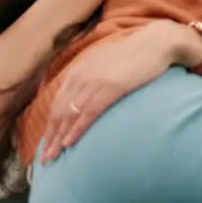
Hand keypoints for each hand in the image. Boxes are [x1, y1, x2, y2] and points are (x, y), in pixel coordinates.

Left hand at [39, 22, 201, 162]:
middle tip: (44, 159)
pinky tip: (69, 142)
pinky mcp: (110, 88)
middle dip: (50, 137)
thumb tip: (89, 94)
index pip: (58, 103)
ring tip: (52, 157)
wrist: (156, 43)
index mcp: (78, 70)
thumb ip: (94, 76)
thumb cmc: (136, 54)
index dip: (51, 125)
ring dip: (58, 138)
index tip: (47, 143)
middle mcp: (81, 76)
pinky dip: (76, 129)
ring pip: (70, 115)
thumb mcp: (106, 63)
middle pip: (59, 112)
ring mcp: (94, 82)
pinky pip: (88, 112)